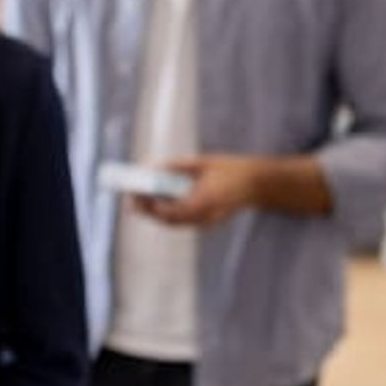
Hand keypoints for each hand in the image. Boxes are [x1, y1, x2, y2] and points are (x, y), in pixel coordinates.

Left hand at [137, 154, 259, 227]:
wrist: (254, 184)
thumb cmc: (228, 170)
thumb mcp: (203, 162)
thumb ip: (178, 165)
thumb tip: (154, 167)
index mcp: (207, 199)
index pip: (173, 208)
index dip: (154, 204)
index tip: (137, 195)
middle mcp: (206, 215)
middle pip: (171, 220)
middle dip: (149, 212)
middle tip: (131, 203)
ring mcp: (208, 222)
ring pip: (175, 224)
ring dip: (155, 216)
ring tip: (137, 206)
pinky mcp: (207, 223)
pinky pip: (181, 222)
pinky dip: (166, 216)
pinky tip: (154, 207)